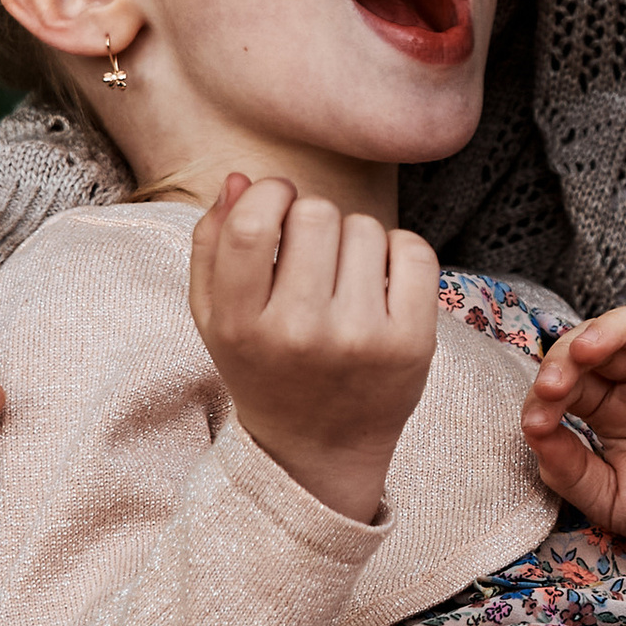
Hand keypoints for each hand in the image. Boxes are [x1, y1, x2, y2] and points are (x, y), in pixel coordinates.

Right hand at [188, 175, 439, 524]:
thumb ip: (213, 243)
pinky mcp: (411, 343)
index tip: (277, 202)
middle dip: (313, 218)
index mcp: (239, 324)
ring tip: (342, 280)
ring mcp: (359, 339)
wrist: (320, 447)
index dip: (269, 194)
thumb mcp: (216, 315)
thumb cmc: (265, 367)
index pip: (252, 226)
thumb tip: (240, 178)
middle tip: (312, 255)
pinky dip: (399, 252)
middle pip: (315, 214)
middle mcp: (299, 332)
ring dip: (354, 239)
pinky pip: (412, 250)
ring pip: (365, 227)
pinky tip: (380, 282)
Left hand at [520, 304, 625, 625]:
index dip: (550, 382)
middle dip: (572, 349)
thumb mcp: (609, 498)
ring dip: (616, 330)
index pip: (575, 370)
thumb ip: (568, 467)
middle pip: (607, 336)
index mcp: (614, 404)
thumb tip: (531, 426)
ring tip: (589, 351)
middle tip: (552, 381)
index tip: (536, 418)